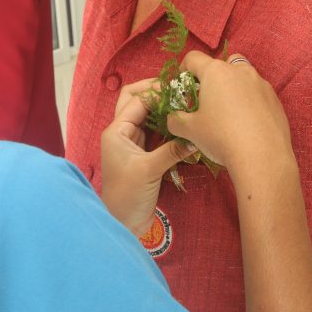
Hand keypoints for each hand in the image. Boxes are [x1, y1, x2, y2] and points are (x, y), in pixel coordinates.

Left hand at [100, 80, 195, 234]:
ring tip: (185, 103)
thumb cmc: (127, 195)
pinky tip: (183, 124)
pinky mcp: (144, 153)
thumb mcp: (149, 170)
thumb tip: (195, 137)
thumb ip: (171, 151)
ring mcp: (133, 142)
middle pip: (136, 101)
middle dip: (155, 93)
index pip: (136, 100)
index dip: (156, 91)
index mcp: (116, 131)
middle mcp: (122, 132)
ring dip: (163, 109)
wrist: (123, 223)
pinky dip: (167, 125)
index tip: (179, 88)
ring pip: (147, 115)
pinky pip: (156, 131)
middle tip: (179, 90)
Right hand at [167, 51, 293, 170]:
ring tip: (229, 113)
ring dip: (233, 88)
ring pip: (242, 77)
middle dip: (212, 78)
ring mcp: (260, 83)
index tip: (183, 86)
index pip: (193, 58)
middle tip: (207, 100)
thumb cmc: (221, 137)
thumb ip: (176, 120)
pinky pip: (257, 93)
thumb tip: (172, 118)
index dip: (183, 70)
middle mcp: (239, 71)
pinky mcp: (275, 99)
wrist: (262, 157)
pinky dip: (250, 102)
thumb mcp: (190, 130)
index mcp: (215, 72)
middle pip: (221, 64)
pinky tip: (247, 124)